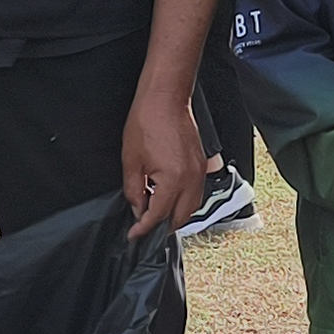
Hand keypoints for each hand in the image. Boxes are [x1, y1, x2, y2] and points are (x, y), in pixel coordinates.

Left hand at [122, 88, 210, 240]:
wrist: (165, 99)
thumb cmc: (147, 122)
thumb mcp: (131, 161)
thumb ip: (134, 191)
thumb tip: (137, 209)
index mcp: (173, 180)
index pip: (158, 216)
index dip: (143, 228)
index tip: (134, 235)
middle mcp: (191, 180)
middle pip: (180, 219)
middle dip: (162, 227)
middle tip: (144, 228)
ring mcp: (200, 173)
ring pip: (192, 208)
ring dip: (176, 216)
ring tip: (157, 214)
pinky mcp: (202, 165)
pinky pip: (197, 193)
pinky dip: (185, 202)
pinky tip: (171, 198)